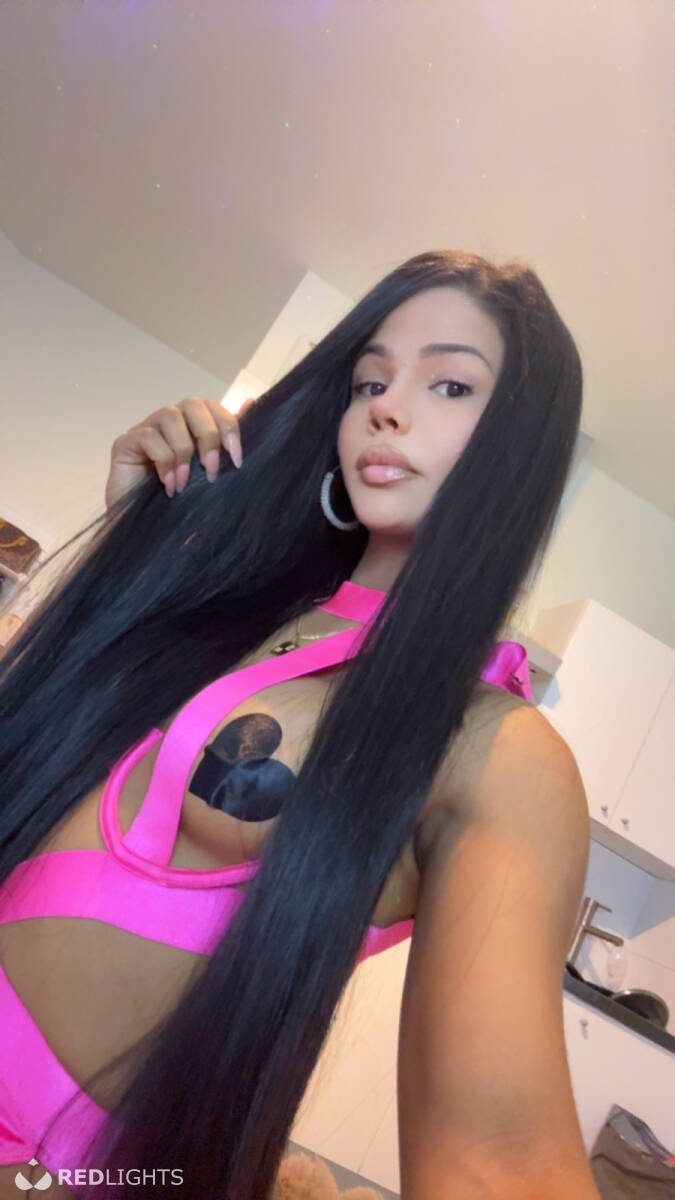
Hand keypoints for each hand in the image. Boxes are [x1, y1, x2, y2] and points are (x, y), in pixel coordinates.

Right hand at [104, 395, 255, 509]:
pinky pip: (148, 436)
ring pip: (170, 415)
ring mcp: (146, 428)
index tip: (237, 460)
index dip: (229, 427)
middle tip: (212, 472)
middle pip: (193, 404)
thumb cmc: (180, 504)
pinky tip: (168, 485)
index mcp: (192, 426)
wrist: (144, 530)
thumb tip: (251, 403)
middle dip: (209, 437)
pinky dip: (163, 461)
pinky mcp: (125, 442)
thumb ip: (227, 441)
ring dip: (184, 451)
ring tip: (185, 483)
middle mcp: (169, 422)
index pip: (213, 406)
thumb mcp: (211, 473)